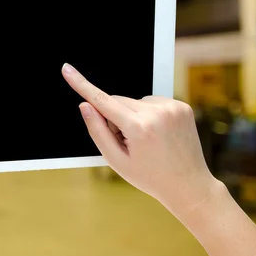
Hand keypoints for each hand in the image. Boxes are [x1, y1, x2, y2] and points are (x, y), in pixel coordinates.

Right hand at [62, 63, 219, 216]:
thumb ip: (97, 131)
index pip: (102, 101)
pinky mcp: (181, 106)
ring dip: (134, 115)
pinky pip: (153, 102)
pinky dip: (150, 114)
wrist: (188, 185)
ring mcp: (172, 107)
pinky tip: (158, 133)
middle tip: (128, 142)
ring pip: (135, 101)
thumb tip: (85, 106)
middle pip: (118, 101)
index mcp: (139, 128)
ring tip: (147, 140)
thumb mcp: (116, 160)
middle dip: (116, 117)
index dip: (82, 84)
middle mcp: (157, 113)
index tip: (67, 69)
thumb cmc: (150, 177)